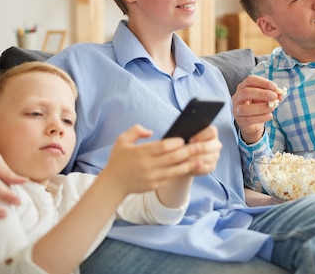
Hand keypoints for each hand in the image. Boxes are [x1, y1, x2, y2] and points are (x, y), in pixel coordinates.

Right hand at [101, 125, 221, 194]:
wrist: (113, 184)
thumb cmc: (119, 159)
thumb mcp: (122, 140)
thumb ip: (136, 131)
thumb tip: (151, 131)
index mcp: (141, 152)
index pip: (163, 147)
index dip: (175, 143)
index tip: (184, 139)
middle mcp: (148, 165)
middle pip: (173, 158)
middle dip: (188, 152)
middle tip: (201, 146)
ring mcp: (152, 177)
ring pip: (175, 169)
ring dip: (190, 164)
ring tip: (201, 159)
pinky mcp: (155, 185)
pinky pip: (171, 177)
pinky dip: (182, 172)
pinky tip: (190, 167)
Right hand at [232, 75, 279, 143]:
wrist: (253, 123)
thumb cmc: (258, 106)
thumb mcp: (265, 98)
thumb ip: (272, 95)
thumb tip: (280, 94)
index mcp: (243, 87)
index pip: (250, 80)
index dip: (263, 82)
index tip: (274, 87)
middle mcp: (237, 97)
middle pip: (245, 92)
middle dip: (262, 94)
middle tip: (274, 96)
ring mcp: (237, 110)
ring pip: (246, 109)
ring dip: (262, 108)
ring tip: (272, 107)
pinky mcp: (241, 121)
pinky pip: (250, 119)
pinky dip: (262, 117)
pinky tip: (270, 116)